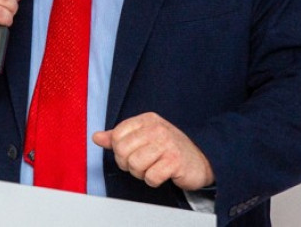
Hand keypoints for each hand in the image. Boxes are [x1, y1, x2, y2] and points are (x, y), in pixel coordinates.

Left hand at [92, 112, 213, 190]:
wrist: (203, 158)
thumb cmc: (169, 148)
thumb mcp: (144, 137)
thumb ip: (118, 137)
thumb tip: (96, 137)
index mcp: (146, 119)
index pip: (117, 135)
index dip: (119, 150)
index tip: (131, 153)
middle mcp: (156, 128)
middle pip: (122, 151)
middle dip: (128, 164)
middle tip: (141, 164)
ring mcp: (167, 144)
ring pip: (135, 165)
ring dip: (141, 173)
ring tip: (152, 168)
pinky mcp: (175, 161)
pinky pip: (151, 177)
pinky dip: (153, 181)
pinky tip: (162, 174)